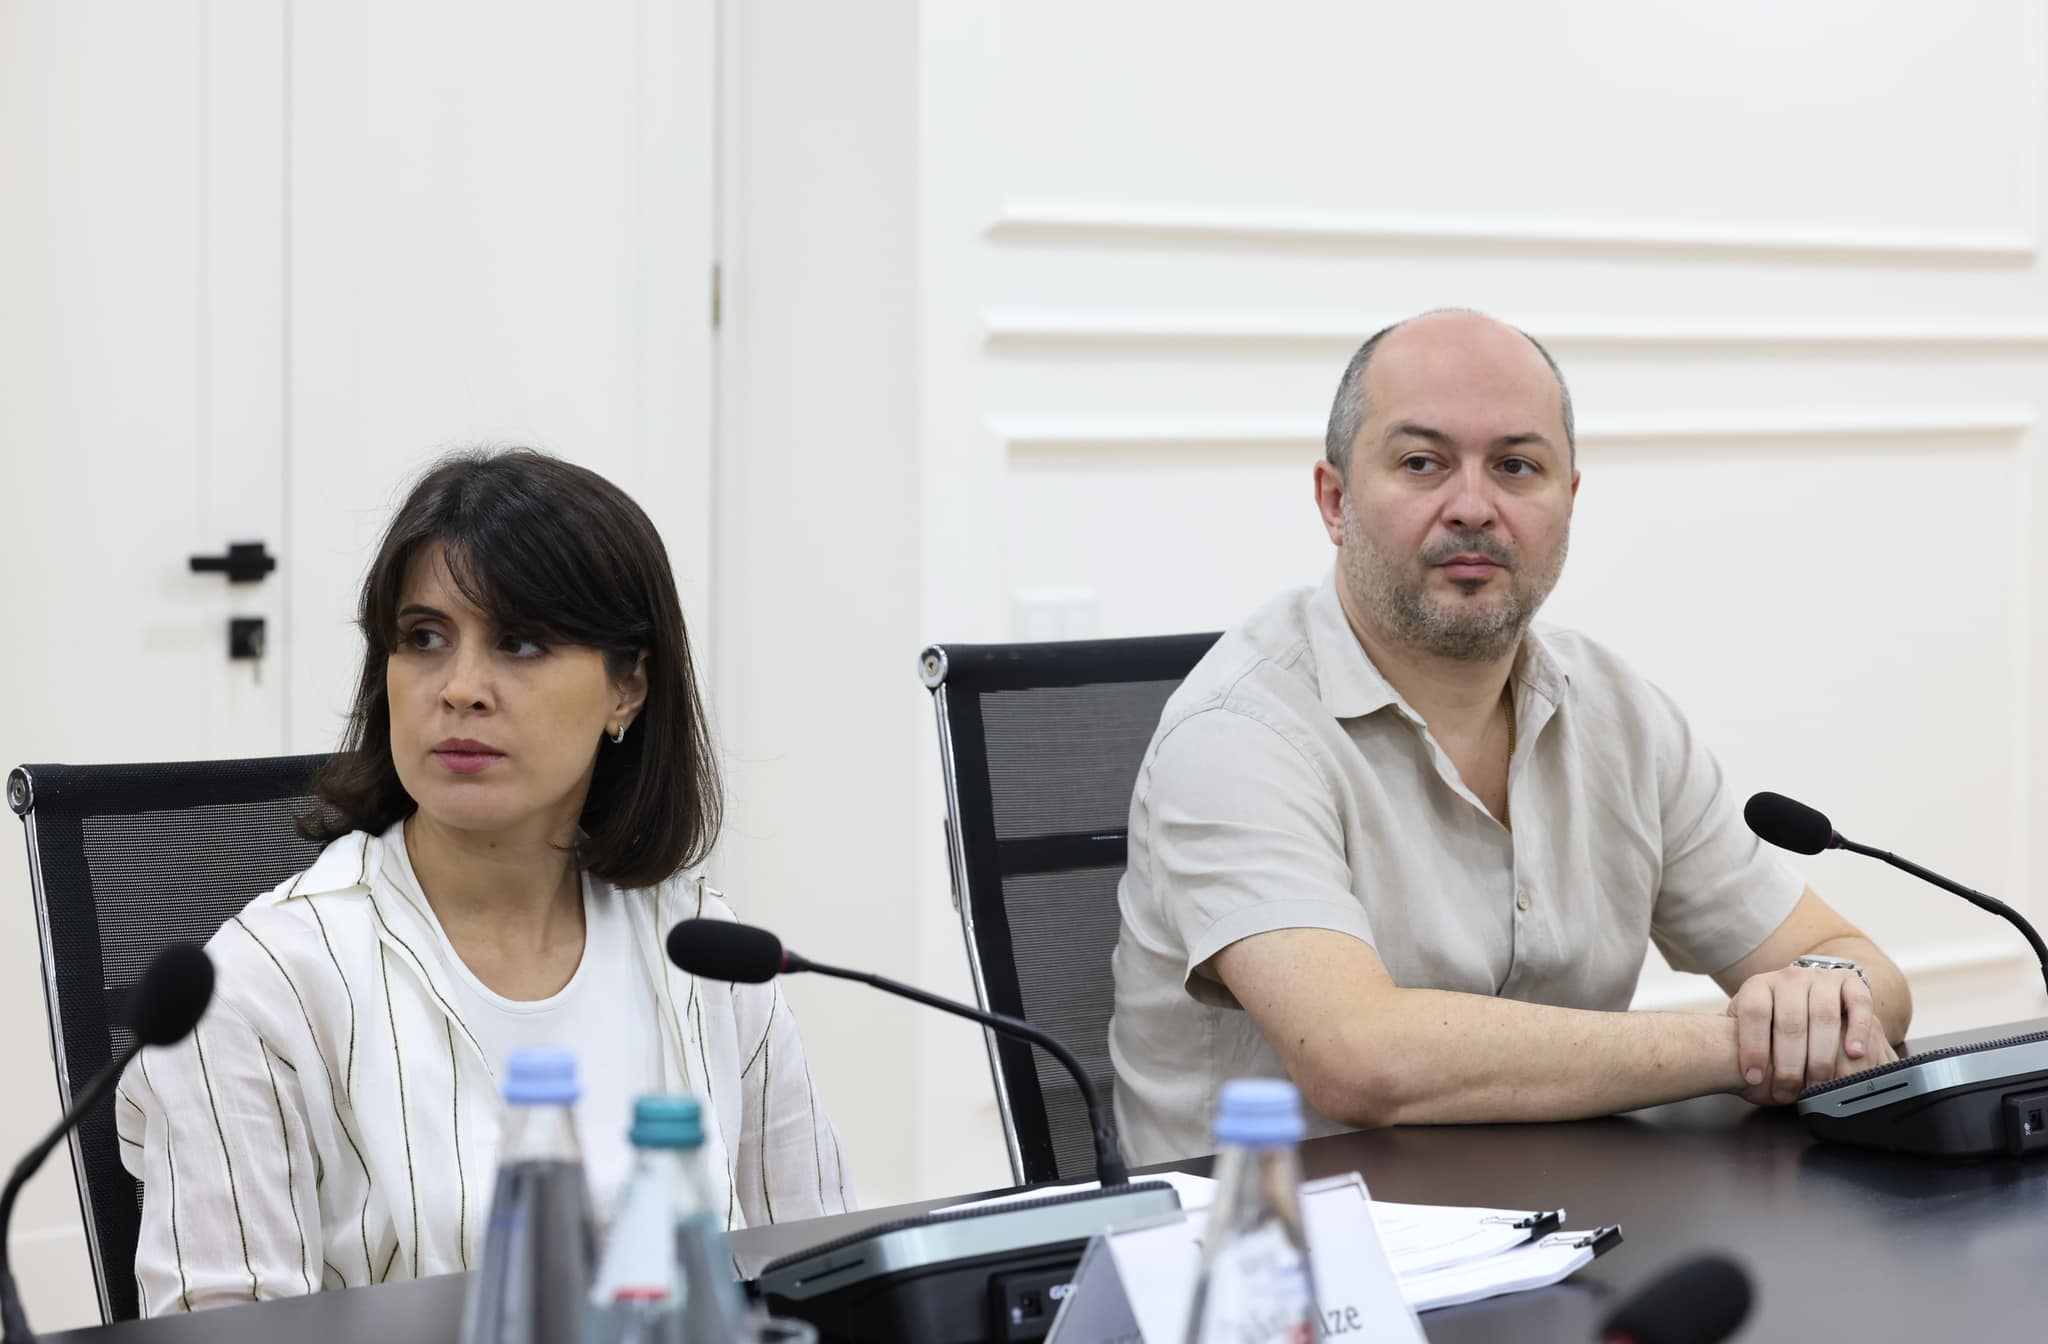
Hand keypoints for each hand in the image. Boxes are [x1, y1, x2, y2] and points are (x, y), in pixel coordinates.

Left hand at [1726, 965, 1895, 1105]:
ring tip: (1818, 1083)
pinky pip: (1858, 1003)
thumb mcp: (1746, 1025)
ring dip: (1821, 1055)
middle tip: (1788, 1092)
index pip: (1754, 1012)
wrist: (1805, 992)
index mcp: (1759, 986)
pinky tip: (1854, 1053)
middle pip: (1790, 1021)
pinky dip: (1858, 1029)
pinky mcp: (1850, 982)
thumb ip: (1737, 1039)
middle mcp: (1790, 978)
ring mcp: (1821, 978)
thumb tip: (1730, 1068)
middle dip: (1789, 1064)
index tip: (1754, 1078)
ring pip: (1823, 1016)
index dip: (1753, 1047)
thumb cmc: (1772, 1020)